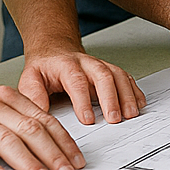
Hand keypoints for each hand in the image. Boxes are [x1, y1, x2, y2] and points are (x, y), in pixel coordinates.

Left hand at [18, 49, 145, 125]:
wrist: (55, 50)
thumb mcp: (30, 79)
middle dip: (111, 98)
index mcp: (66, 65)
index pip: (76, 81)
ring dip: (127, 95)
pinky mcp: (110, 70)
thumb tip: (38, 116)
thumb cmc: (44, 68)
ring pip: (118, 75)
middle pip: (103, 75)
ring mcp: (101, 65)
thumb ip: (33, 96)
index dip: (83, 100)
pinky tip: (139, 103)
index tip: (87, 119)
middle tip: (114, 118)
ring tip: (131, 114)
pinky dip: (134, 90)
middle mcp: (87, 63)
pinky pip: (126, 77)